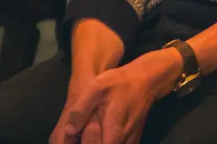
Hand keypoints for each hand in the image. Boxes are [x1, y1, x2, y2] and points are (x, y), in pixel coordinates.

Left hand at [50, 48, 183, 143]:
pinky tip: (104, 135)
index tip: (80, 140)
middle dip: (93, 143)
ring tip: (93, 134)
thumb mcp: (96, 88)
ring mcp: (131, 142)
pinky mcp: (134, 139)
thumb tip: (69, 130)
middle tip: (84, 136)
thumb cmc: (121, 83)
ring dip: (102, 142)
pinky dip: (110, 142)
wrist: (147, 79)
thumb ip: (81, 110)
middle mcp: (124, 143)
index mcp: (113, 135)